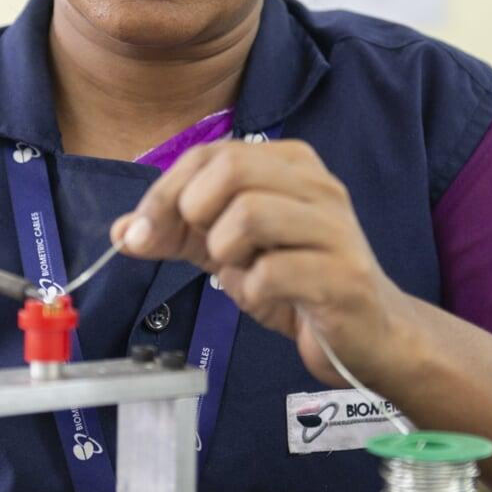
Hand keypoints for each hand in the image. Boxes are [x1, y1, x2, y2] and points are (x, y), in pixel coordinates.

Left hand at [110, 140, 412, 387]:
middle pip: (232, 168)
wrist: (368, 337)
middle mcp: (318, 184)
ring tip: (242, 272)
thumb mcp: (229, 250)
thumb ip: (178, 235)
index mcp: (291, 164)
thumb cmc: (297, 284)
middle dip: (194, 213)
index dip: (165, 192)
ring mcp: (335, 228)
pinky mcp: (343, 276)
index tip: (143, 233)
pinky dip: (253, 291)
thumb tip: (122, 231)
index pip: (211, 154)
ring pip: (251, 212)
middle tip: (203, 250)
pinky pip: (272, 272)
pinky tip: (269, 299)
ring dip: (226, 252)